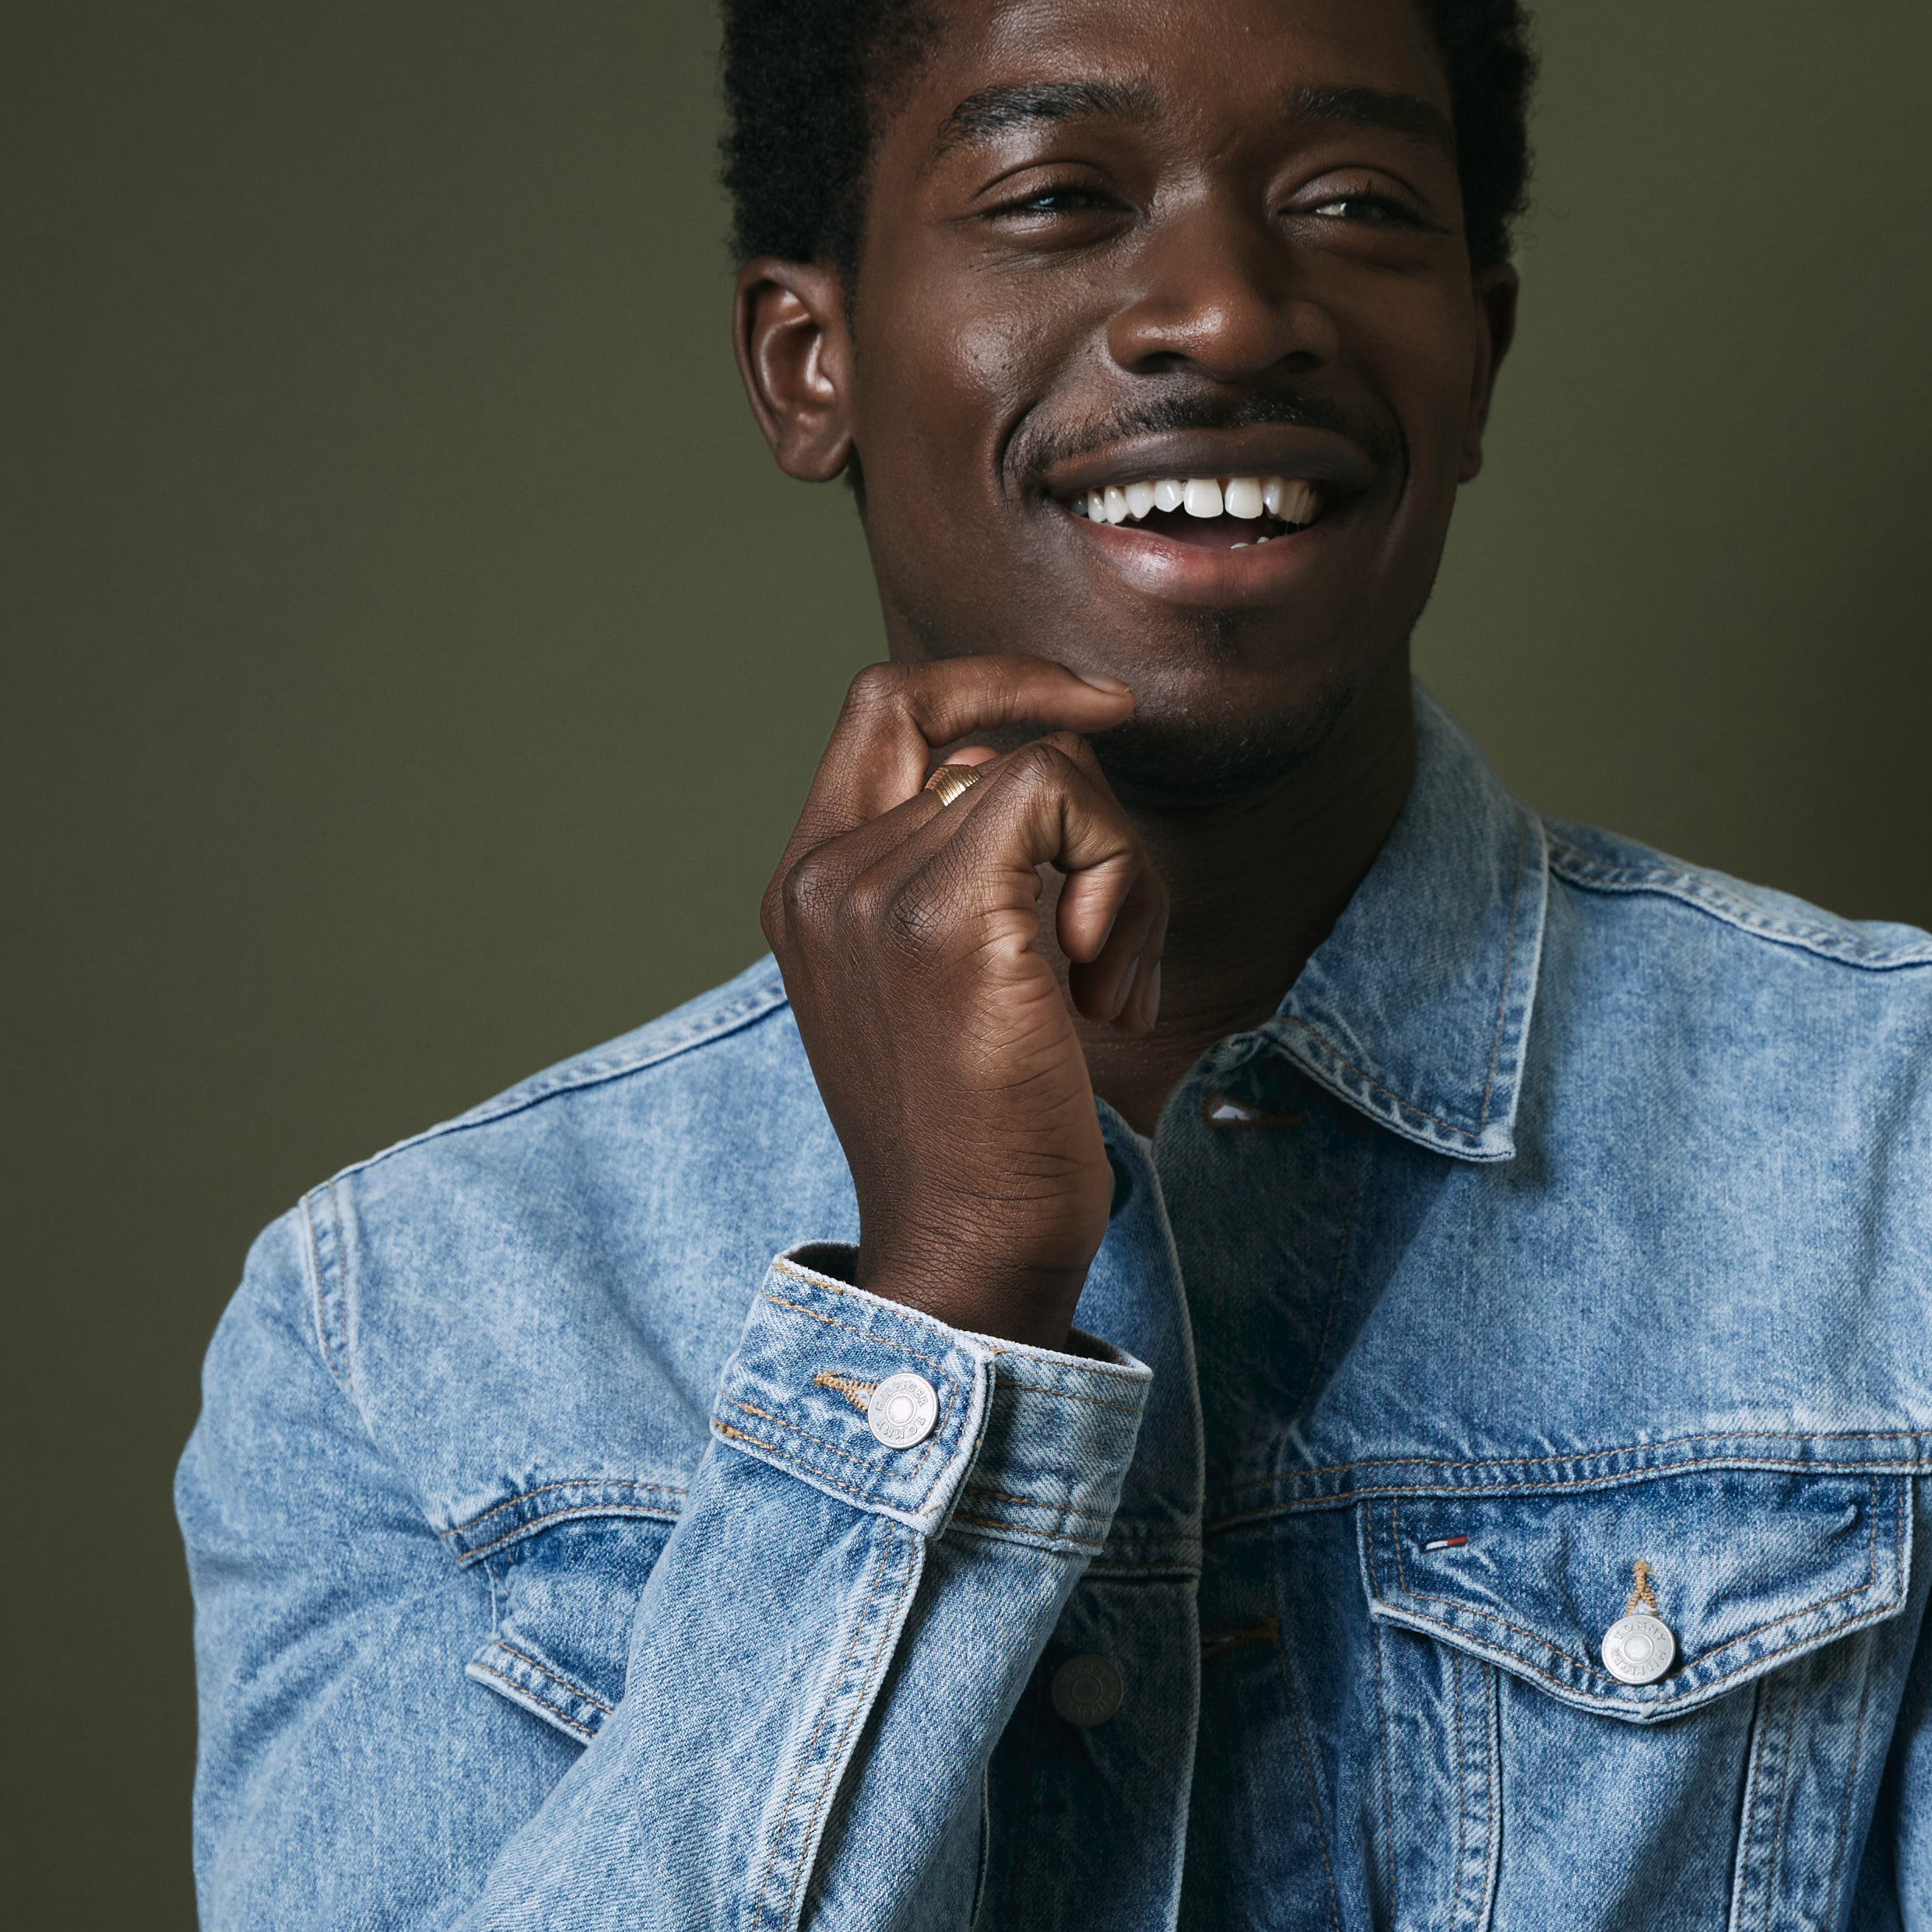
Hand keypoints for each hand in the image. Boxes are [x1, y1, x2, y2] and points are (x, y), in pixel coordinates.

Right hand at [763, 658, 1164, 1352]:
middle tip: (1119, 919)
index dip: (995, 680)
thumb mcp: (943, 981)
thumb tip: (1044, 766)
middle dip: (1086, 798)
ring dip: (1122, 875)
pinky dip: (1124, 878)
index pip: (886, 704)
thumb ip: (953, 871)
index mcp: (807, 887)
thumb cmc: (983, 1136)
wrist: (969, 1250)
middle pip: (983, 727)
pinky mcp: (942, 911)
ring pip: (1047, 768)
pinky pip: (1062, 791)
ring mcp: (871, 887)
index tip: (1097, 713)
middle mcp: (821, 875)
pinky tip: (1108, 992)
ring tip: (1105, 992)